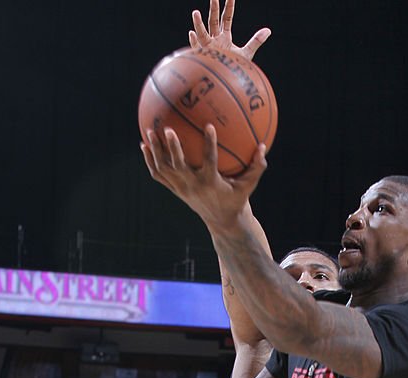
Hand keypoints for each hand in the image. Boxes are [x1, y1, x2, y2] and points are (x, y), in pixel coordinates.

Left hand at [141, 124, 266, 231]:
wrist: (222, 222)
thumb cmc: (237, 200)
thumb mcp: (249, 186)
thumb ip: (257, 167)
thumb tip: (264, 146)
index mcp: (211, 183)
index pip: (209, 162)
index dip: (209, 144)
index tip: (209, 125)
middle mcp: (193, 186)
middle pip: (179, 166)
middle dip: (172, 149)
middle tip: (168, 129)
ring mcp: (182, 189)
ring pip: (164, 170)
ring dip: (155, 152)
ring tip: (148, 132)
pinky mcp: (175, 190)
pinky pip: (159, 175)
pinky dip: (150, 161)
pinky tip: (144, 145)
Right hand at [189, 0, 270, 61]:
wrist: (227, 82)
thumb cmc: (234, 68)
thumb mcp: (246, 53)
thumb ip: (256, 41)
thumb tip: (268, 30)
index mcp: (224, 37)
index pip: (226, 18)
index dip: (229, 7)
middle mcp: (215, 39)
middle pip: (213, 20)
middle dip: (213, 9)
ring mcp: (208, 47)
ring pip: (202, 32)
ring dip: (198, 23)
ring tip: (195, 12)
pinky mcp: (203, 57)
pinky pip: (197, 48)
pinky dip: (194, 41)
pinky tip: (191, 33)